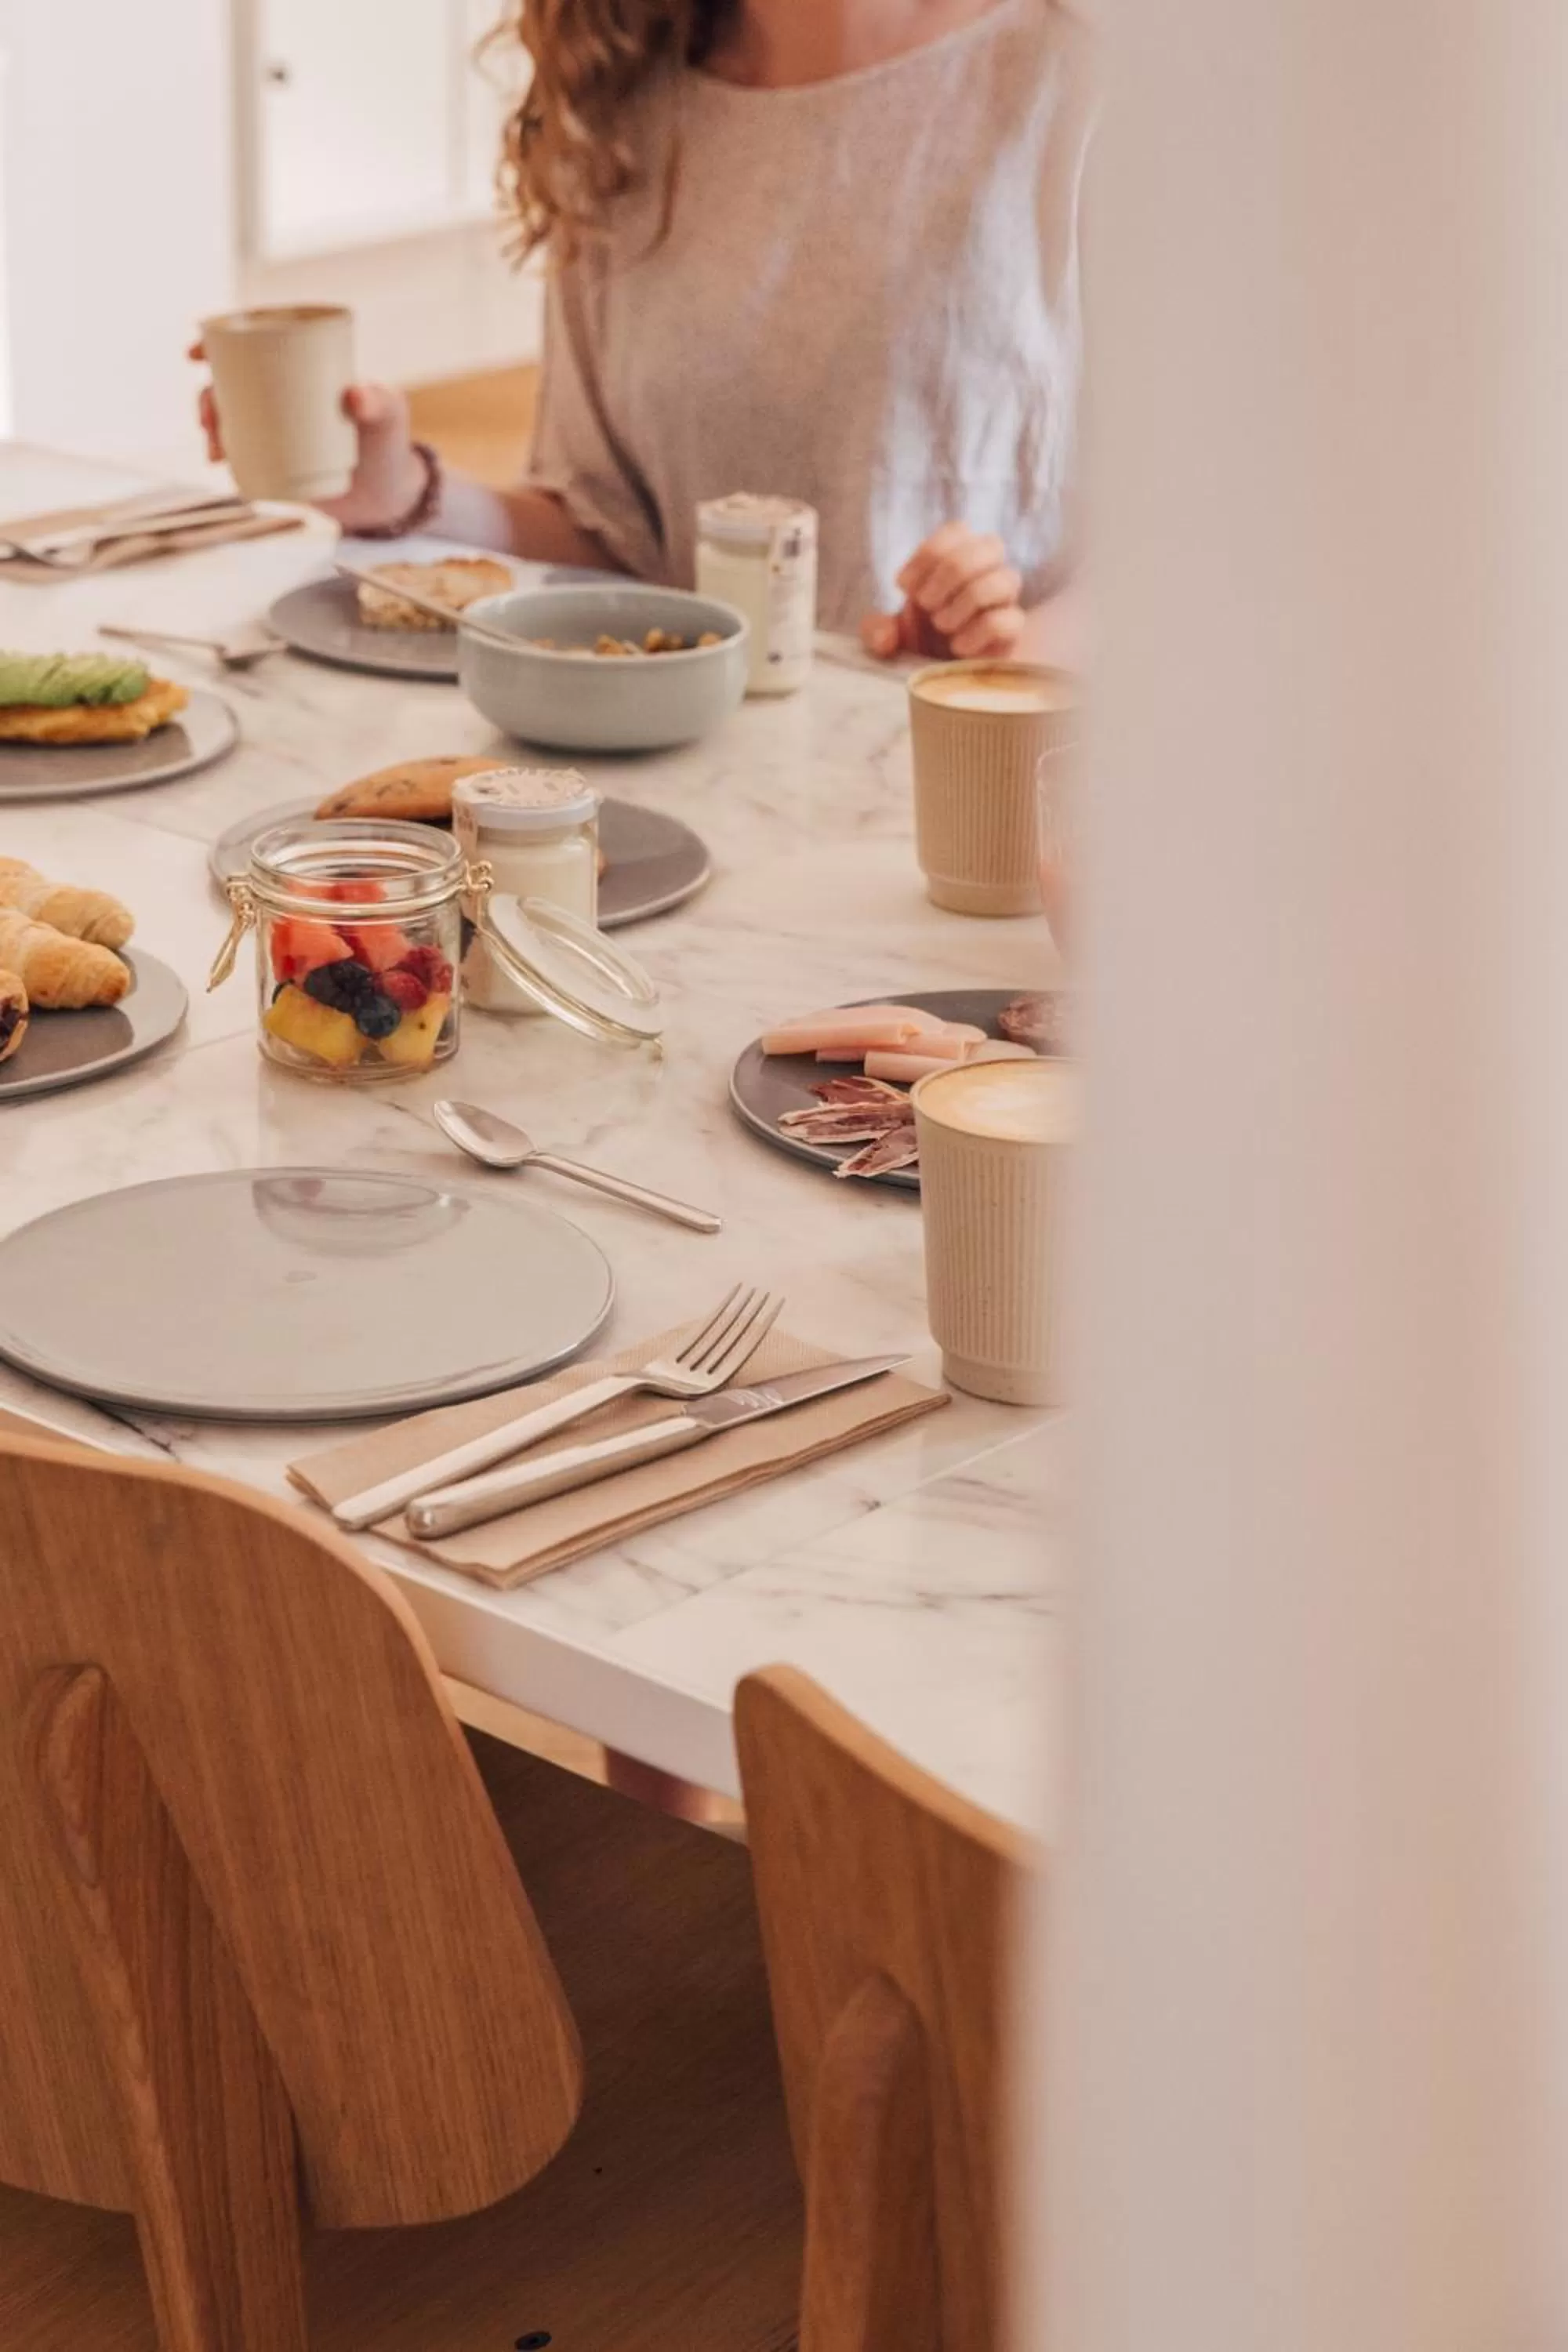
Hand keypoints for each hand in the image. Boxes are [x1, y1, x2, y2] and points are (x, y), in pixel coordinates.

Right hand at [191, 345, 426, 533]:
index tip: (195, 353)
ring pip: (230, 415)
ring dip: (210, 424)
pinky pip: (239, 449)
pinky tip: (217, 461)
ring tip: (214, 449)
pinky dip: (223, 452)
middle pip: (230, 380)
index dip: (216, 342)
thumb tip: (354, 396)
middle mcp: (283, 390)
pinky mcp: (274, 457)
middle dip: (206, 394)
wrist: (389, 496)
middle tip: (207, 417)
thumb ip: (379, 405)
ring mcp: (276, 425)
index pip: (253, 341)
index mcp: (302, 364)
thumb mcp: (389, 419)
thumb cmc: (391, 444)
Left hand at [861, 523, 1025, 661]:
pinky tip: (957, 646)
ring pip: (1007, 578)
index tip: (903, 586)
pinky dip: (978, 632)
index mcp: (959, 559)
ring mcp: (1004, 602)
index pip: (958, 531)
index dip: (929, 553)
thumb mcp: (889, 634)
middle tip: (925, 603)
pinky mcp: (1012, 634)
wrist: (941, 679)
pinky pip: (1009, 620)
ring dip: (966, 600)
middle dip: (951, 571)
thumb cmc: (919, 645)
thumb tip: (884, 637)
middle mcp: (988, 574)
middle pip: (991, 544)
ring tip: (941, 625)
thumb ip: (876, 629)